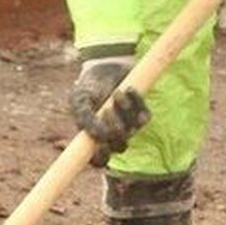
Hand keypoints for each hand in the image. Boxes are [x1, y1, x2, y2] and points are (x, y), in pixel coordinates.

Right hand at [70, 47, 149, 165]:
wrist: (106, 65)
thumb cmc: (89, 85)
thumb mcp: (80, 99)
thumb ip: (84, 118)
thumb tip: (96, 137)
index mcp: (95, 136)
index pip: (100, 160)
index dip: (101, 157)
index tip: (100, 144)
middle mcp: (113, 135)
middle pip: (120, 146)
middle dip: (114, 130)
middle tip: (106, 110)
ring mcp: (129, 125)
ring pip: (132, 131)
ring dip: (124, 112)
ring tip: (117, 93)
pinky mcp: (142, 113)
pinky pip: (145, 116)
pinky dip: (137, 102)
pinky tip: (128, 89)